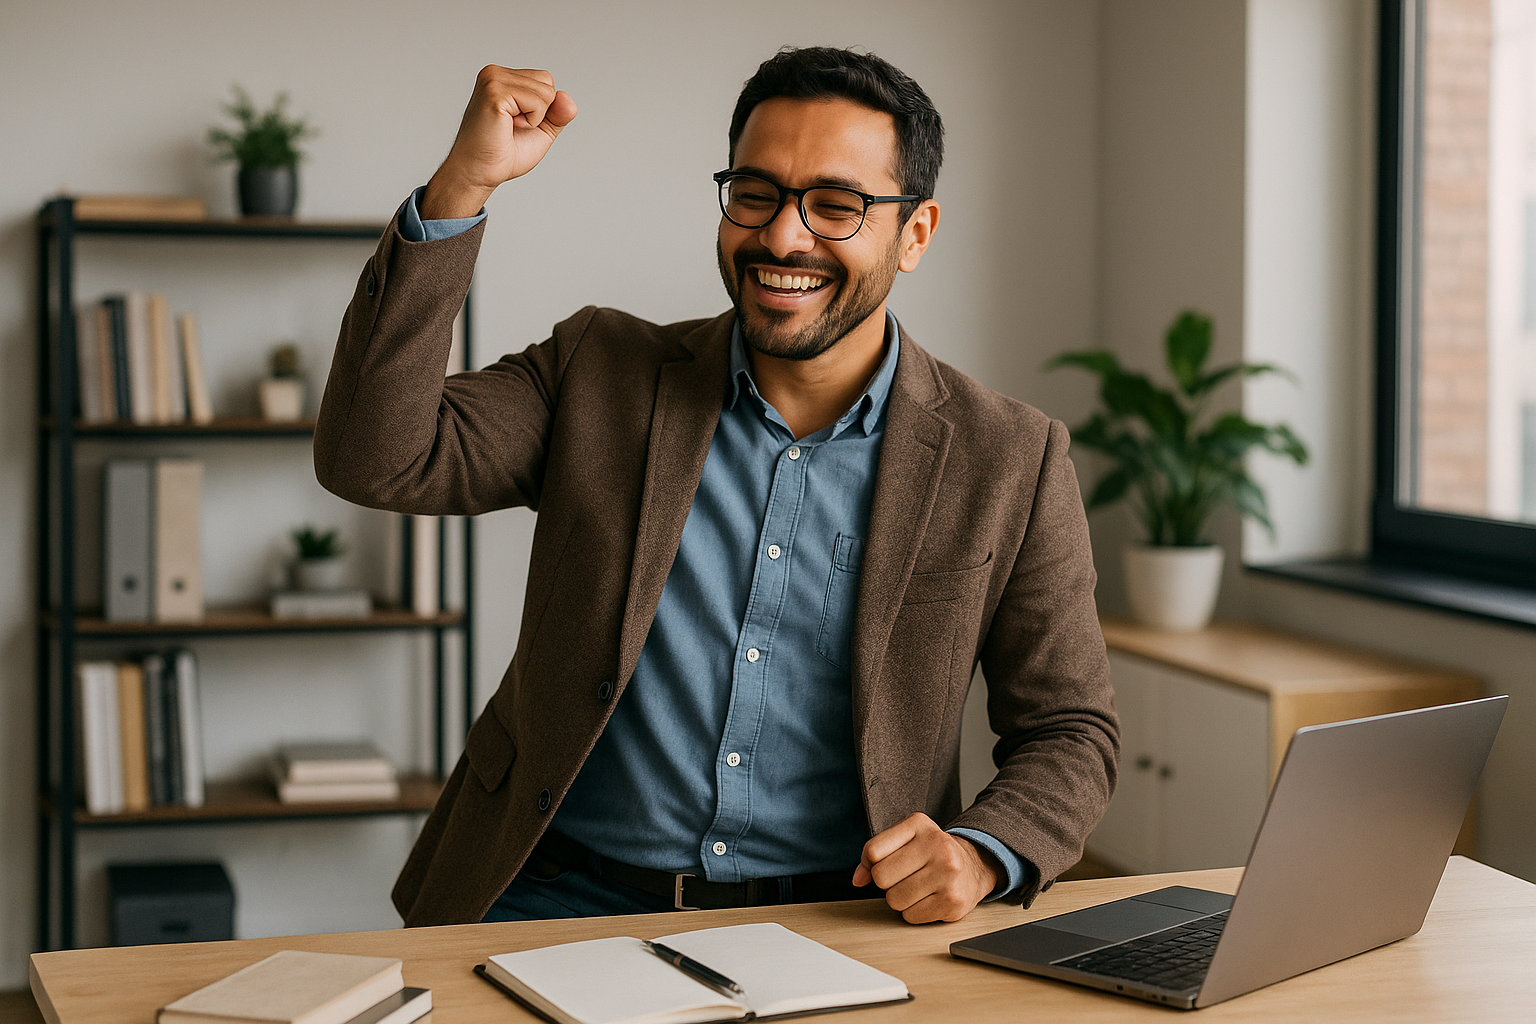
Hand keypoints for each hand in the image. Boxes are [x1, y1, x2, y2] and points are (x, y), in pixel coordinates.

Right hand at [421, 65, 578, 218]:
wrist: (479, 173)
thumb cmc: (501, 154)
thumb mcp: (540, 130)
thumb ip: (557, 113)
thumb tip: (567, 98)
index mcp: (502, 78)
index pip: (545, 80)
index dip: (542, 109)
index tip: (517, 124)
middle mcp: (495, 73)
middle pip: (548, 83)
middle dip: (540, 113)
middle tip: (512, 128)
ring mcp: (493, 80)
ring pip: (546, 92)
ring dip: (534, 119)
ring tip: (508, 128)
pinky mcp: (495, 93)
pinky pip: (537, 102)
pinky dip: (530, 121)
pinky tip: (507, 127)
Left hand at [852, 812, 999, 923]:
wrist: (973, 866)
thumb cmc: (931, 853)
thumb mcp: (904, 841)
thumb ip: (874, 855)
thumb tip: (858, 879)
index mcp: (920, 824)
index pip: (873, 851)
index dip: (871, 864)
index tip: (883, 863)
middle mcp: (938, 845)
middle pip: (881, 878)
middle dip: (887, 883)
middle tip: (905, 876)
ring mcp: (948, 874)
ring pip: (894, 900)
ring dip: (900, 899)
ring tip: (917, 887)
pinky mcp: (953, 901)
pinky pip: (910, 916)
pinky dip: (914, 912)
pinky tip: (928, 899)